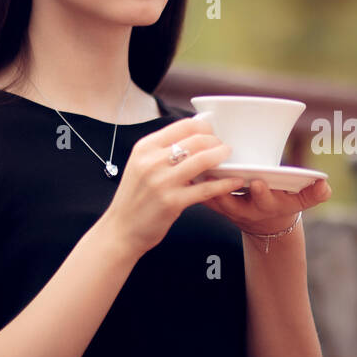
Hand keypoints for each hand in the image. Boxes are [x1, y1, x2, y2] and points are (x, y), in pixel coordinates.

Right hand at [99, 116, 245, 259]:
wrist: (121, 230)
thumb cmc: (134, 199)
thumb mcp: (140, 166)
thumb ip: (161, 152)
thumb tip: (191, 137)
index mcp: (145, 148)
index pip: (182, 126)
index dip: (204, 127)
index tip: (213, 133)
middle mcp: (152, 161)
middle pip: (196, 140)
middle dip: (216, 141)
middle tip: (224, 147)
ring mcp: (162, 182)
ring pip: (203, 160)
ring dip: (222, 156)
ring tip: (230, 158)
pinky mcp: (172, 202)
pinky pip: (206, 188)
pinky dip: (225, 183)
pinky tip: (236, 181)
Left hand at [201, 176, 331, 234]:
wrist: (263, 222)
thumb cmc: (282, 203)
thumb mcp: (300, 201)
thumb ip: (313, 194)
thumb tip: (326, 187)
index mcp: (266, 205)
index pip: (265, 201)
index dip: (262, 193)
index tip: (259, 183)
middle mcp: (244, 209)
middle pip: (233, 200)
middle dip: (228, 188)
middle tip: (222, 174)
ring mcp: (226, 207)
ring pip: (212, 197)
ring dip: (204, 184)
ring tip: (198, 167)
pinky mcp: (212, 202)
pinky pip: (199, 193)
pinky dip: (193, 182)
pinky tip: (187, 165)